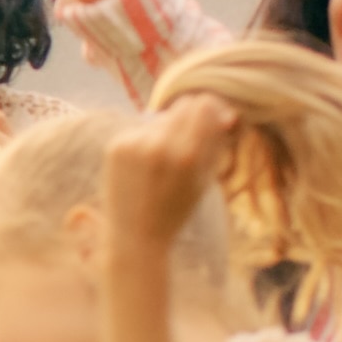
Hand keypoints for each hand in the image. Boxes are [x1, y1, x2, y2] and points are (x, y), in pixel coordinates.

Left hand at [102, 95, 236, 247]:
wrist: (136, 237)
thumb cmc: (176, 211)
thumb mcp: (205, 179)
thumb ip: (215, 144)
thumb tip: (226, 112)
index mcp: (189, 155)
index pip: (204, 105)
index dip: (212, 109)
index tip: (213, 120)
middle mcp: (162, 145)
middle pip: (183, 105)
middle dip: (190, 117)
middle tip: (188, 138)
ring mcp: (135, 144)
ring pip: (160, 117)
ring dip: (166, 131)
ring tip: (160, 163)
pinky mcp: (116, 146)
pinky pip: (138, 130)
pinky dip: (144, 142)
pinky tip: (142, 167)